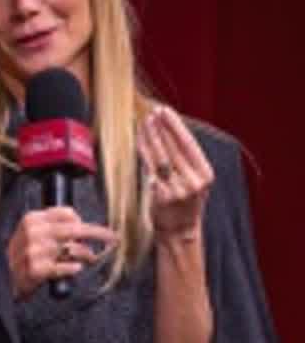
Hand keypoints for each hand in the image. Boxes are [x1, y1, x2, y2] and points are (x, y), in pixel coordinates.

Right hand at [6, 206, 117, 299]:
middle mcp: (34, 233)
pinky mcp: (38, 270)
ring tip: (89, 259)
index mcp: (32, 219)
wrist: (1, 278)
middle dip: (99, 233)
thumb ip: (53, 226)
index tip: (92, 229)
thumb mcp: (30, 233)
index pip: (67, 213)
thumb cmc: (20, 255)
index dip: (83, 221)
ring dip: (87, 255)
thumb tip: (81, 225)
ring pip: (74, 250)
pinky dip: (74, 268)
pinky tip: (76, 269)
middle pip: (76, 229)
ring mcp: (36, 251)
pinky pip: (66, 267)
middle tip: (113, 238)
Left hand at [137, 106, 213, 242]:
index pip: (188, 144)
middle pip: (172, 148)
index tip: (165, 111)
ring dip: (150, 137)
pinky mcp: (160, 196)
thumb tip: (169, 131)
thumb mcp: (195, 181)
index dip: (175, 126)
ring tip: (143, 123)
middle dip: (160, 128)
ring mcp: (176, 189)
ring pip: (159, 157)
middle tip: (151, 113)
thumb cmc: (186, 202)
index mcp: (205, 174)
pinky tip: (138, 142)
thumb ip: (186, 160)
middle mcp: (192, 181)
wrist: (180, 231)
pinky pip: (148, 169)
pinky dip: (143, 153)